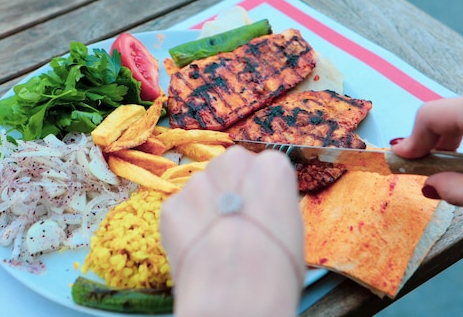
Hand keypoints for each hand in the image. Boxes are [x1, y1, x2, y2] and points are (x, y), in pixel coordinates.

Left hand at [159, 146, 304, 316]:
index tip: (258, 211)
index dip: (259, 192)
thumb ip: (271, 204)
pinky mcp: (171, 206)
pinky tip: (197, 251)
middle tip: (234, 223)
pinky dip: (184, 227)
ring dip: (205, 207)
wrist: (236, 299)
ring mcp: (198, 183)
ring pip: (202, 188)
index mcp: (271, 166)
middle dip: (229, 190)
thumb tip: (258, 209)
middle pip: (229, 168)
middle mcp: (233, 163)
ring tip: (215, 243)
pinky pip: (179, 210)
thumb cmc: (276, 269)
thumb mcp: (291, 227)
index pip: (263, 166)